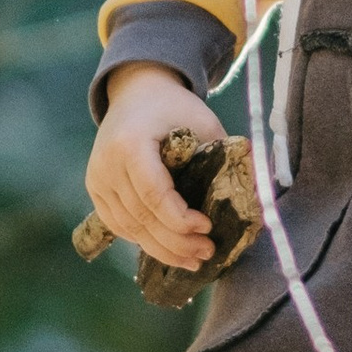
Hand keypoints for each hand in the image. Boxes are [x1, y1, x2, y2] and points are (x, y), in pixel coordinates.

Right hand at [85, 61, 227, 270]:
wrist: (137, 91)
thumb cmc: (175, 107)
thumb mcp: (204, 122)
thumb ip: (224, 156)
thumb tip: (256, 192)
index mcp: (130, 143)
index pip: (152, 193)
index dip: (179, 218)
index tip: (207, 227)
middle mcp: (106, 164)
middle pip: (141, 216)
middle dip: (176, 242)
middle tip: (206, 253)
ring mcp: (96, 179)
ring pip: (129, 227)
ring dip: (161, 249)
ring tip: (192, 260)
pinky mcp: (95, 189)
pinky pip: (119, 225)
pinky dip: (143, 240)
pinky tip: (167, 249)